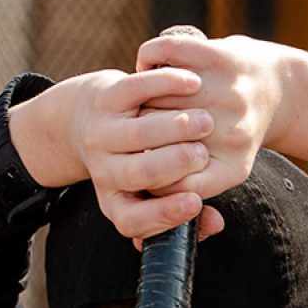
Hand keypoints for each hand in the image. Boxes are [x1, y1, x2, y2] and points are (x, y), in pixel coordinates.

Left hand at [10, 67, 223, 241]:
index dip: (164, 214)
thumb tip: (216, 222)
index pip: (132, 220)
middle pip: (139, 173)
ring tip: (206, 122)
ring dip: (178, 126)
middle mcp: (104, 172)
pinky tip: (193, 84)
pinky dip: (167, 85)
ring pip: (139, 133)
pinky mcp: (106, 98)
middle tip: (203, 153)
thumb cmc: (142, 162)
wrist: (92, 121)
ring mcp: (102, 134)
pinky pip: (136, 89)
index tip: (196, 201)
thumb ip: (189, 211)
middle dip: (177, 163)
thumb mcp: (157, 193)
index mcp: (117, 202)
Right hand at [136, 35, 307, 197]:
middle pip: (160, 139)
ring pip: (155, 96)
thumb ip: (182, 200)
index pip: (171, 184)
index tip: (138, 167)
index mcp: (232, 168)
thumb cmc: (237, 134)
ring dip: (139, 96)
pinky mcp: (221, 56)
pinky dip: (148, 58)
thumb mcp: (224, 170)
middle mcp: (232, 132)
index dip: (147, 177)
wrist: (280, 85)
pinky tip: (147, 66)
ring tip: (137, 100)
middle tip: (134, 127)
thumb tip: (136, 241)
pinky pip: (164, 54)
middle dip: (141, 133)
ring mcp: (228, 92)